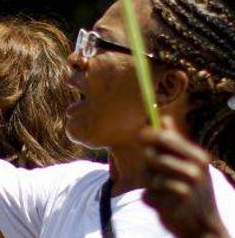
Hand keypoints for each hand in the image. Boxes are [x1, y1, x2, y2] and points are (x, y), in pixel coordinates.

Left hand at [140, 116, 227, 237]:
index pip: (164, 137)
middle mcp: (193, 170)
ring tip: (161, 190)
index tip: (140, 136)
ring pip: (147, 176)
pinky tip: (163, 203)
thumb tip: (163, 117)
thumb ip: (175, 142)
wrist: (204, 226)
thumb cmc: (195, 191)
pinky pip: (146, 195)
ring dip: (149, 183)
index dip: (147, 134)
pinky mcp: (173, 205)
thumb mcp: (191, 164)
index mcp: (197, 157)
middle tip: (157, 171)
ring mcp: (184, 188)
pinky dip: (150, 200)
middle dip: (149, 164)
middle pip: (151, 156)